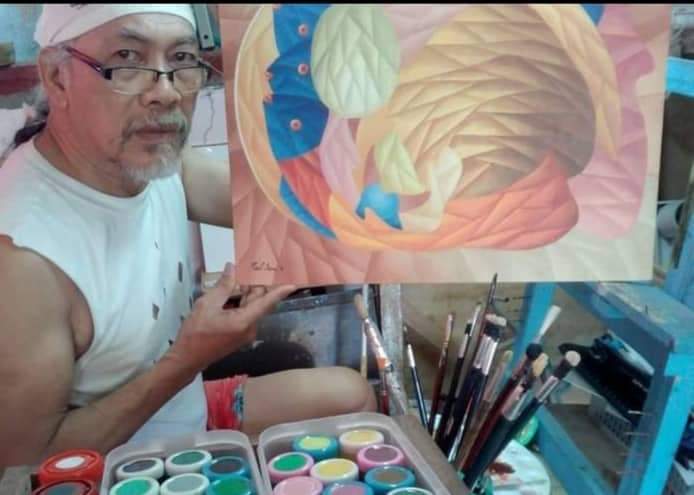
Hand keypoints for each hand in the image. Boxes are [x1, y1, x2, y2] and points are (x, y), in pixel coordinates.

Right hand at [169, 263, 295, 372]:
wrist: (187, 359)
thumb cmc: (196, 333)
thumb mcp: (207, 304)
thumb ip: (223, 286)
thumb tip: (232, 268)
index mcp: (245, 321)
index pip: (267, 303)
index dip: (280, 292)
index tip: (293, 284)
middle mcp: (250, 328)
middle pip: (259, 302)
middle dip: (257, 285)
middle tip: (255, 266)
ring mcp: (245, 333)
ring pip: (252, 308)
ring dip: (247, 293)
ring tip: (242, 274)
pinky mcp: (239, 335)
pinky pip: (245, 314)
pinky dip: (242, 302)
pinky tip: (233, 291)